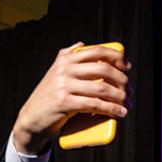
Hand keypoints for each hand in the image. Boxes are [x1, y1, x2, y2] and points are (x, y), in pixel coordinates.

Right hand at [12, 42, 130, 153]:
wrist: (31, 118)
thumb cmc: (49, 96)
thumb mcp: (56, 72)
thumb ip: (68, 56)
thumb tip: (82, 44)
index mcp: (65, 59)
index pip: (97, 51)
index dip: (116, 57)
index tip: (128, 67)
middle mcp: (64, 69)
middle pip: (103, 69)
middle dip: (122, 80)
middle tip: (129, 89)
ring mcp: (63, 85)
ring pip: (102, 88)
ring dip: (120, 97)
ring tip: (127, 103)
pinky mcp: (64, 102)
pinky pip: (95, 104)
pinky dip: (111, 109)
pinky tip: (120, 113)